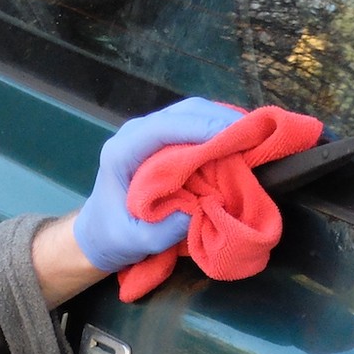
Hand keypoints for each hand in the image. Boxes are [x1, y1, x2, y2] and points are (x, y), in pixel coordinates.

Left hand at [72, 98, 241, 273]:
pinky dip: (218, 128)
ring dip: (223, 121)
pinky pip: (194, 123)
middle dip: (219, 119)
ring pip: (191, 112)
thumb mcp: (132, 241)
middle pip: (182, 112)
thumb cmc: (113, 236)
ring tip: (253, 135)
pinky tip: (239, 139)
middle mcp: (136, 134)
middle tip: (254, 135)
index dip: (198, 128)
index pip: (162, 129)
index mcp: (122, 153)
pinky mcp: (166, 141)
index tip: (231, 137)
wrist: (99, 232)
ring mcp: (151, 133)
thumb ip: (161, 231)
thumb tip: (198, 211)